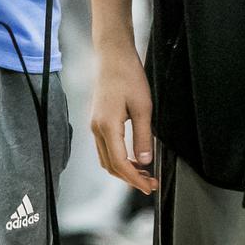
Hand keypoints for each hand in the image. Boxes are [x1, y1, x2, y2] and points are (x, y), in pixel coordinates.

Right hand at [90, 42, 157, 193]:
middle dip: (129, 178)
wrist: (113, 57)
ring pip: (106, 159)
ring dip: (123, 170)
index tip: (148, 186)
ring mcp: (94, 125)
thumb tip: (144, 160)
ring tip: (143, 173)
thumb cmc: (128, 76)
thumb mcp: (143, 107)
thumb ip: (143, 136)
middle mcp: (96, 129)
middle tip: (149, 183)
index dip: (134, 179)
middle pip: (110, 166)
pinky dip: (117, 159)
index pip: (120, 164)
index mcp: (107, 126)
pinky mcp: (97, 121)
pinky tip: (132, 158)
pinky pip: (105, 148)